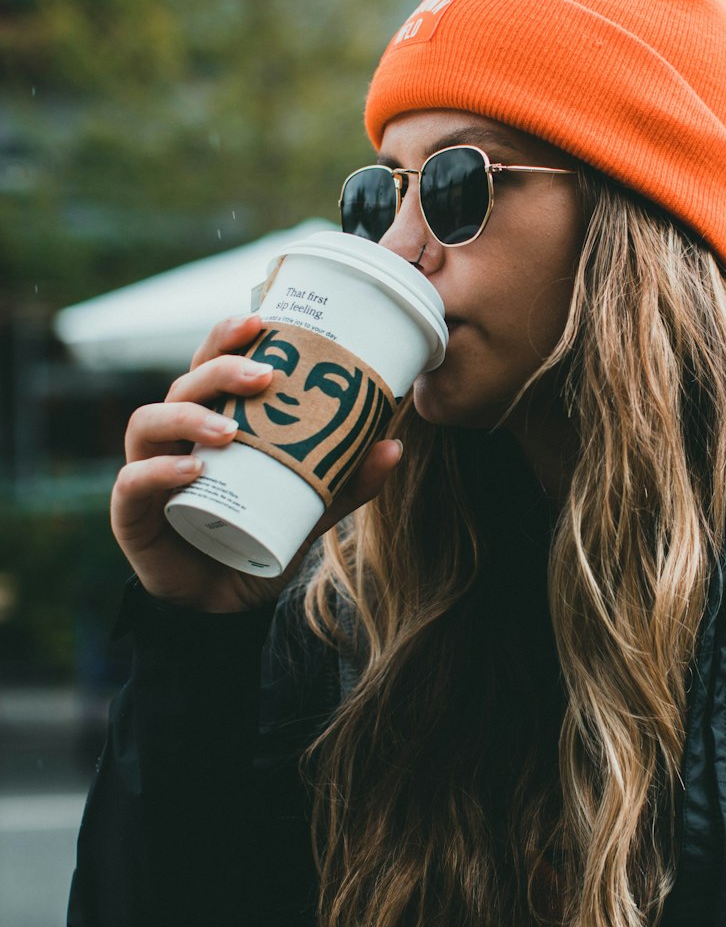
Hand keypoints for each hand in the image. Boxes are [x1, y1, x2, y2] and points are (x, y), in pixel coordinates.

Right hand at [110, 313, 401, 613]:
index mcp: (210, 421)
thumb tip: (394, 445)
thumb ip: (346, 482)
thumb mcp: (310, 509)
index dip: (227, 337)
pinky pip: (133, 483)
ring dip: (188, 416)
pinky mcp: (131, 515)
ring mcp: (147, 471)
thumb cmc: (259, 539)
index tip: (262, 320)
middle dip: (221, 369)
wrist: (224, 606)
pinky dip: (159, 471)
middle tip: (266, 376)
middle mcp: (173, 437)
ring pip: (148, 422)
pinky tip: (193, 469)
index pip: (210, 364)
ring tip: (229, 430)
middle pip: (184, 384)